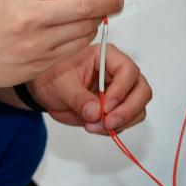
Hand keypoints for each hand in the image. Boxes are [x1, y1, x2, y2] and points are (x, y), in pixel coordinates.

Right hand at [0, 0, 122, 90]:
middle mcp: (30, 17)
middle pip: (83, 6)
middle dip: (107, 1)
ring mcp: (37, 43)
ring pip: (83, 29)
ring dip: (97, 20)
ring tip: (99, 13)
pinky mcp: (41, 64)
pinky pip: (74, 48)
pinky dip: (84, 37)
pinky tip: (83, 30)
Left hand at [27, 43, 151, 134]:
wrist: (44, 89)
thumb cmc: (51, 76)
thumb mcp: (61, 85)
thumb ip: (78, 98)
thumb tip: (95, 113)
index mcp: (106, 56)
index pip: (128, 71)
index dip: (121, 90)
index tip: (105, 107)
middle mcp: (118, 72)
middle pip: (141, 90)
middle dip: (128, 110)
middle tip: (107, 123)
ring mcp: (119, 91)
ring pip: (138, 108)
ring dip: (121, 122)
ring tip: (93, 126)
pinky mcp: (115, 108)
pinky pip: (127, 120)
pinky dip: (115, 129)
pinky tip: (94, 127)